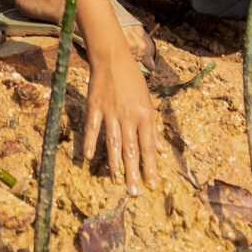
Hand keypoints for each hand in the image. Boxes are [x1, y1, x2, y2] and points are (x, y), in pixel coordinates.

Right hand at [79, 34, 165, 193]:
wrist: (113, 59)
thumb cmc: (133, 81)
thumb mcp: (148, 103)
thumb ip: (153, 129)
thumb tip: (161, 151)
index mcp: (144, 116)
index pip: (149, 147)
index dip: (151, 167)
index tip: (152, 185)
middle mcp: (129, 117)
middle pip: (132, 150)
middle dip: (134, 173)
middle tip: (135, 193)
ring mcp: (111, 112)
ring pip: (114, 143)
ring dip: (115, 164)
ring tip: (117, 182)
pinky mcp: (95, 107)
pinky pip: (93, 128)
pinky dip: (91, 142)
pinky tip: (90, 157)